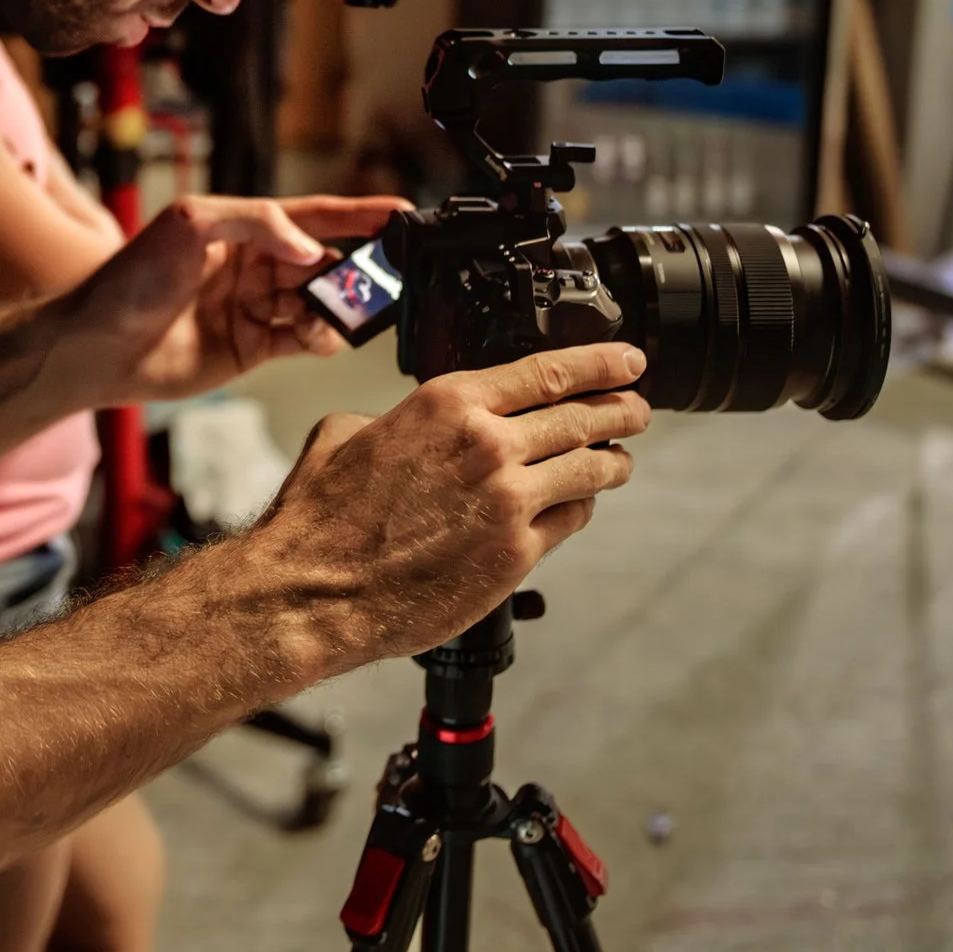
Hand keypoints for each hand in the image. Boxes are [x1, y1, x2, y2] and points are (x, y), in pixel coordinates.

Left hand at [68, 194, 406, 401]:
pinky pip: (303, 340)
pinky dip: (321, 338)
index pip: (313, 216)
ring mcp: (254, 308)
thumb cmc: (132, 277)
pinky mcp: (251, 348)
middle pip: (323, 263)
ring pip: (318, 304)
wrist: (98, 345)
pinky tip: (319, 336)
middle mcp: (254, 266)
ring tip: (336, 312)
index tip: (401, 213)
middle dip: (355, 269)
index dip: (358, 215)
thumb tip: (310, 248)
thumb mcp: (191, 224)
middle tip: (383, 278)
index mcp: (242, 227)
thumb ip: (257, 222)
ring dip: (337, 308)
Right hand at [244, 343, 649, 675]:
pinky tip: (580, 504)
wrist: (314, 589)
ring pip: (589, 468)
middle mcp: (487, 443)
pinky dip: (581, 507)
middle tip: (637, 409)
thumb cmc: (323, 518)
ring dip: (613, 460)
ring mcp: (507, 500)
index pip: (547, 371)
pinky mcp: (515, 553)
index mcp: (447, 402)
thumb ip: (398, 419)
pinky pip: (570, 519)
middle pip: (582, 416)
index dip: (600, 363)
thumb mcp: (349, 433)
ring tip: (621, 459)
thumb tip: (413, 425)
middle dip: (621, 410)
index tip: (627, 361)